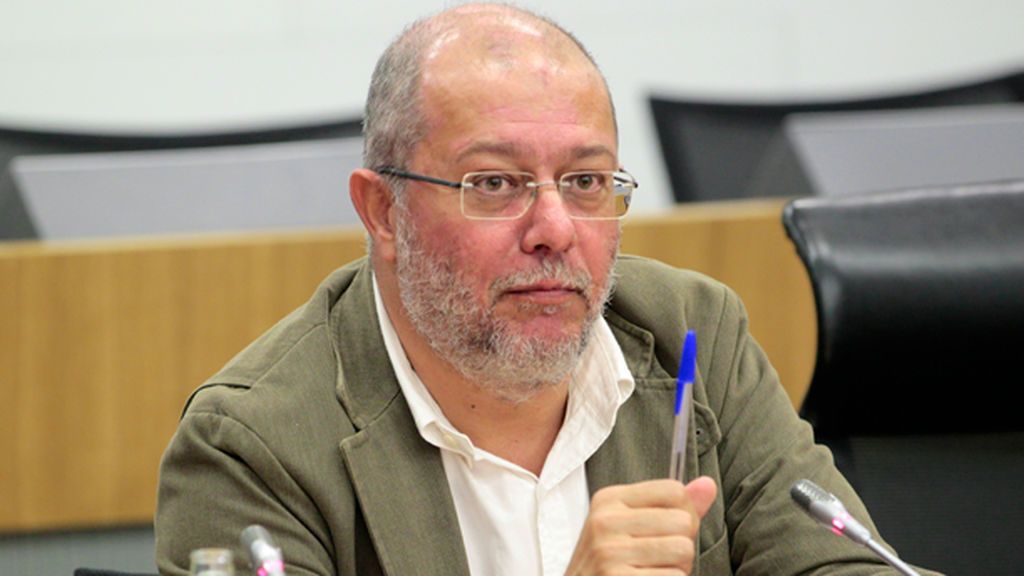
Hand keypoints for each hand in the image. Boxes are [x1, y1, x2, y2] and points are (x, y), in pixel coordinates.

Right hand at [565, 477, 717, 574]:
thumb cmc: (611, 563)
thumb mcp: (631, 526)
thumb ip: (673, 507)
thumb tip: (709, 484)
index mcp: (609, 500)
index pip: (674, 490)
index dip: (684, 512)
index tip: (668, 530)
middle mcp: (605, 522)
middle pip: (683, 521)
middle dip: (681, 545)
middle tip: (657, 560)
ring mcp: (610, 553)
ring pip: (683, 550)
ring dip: (677, 568)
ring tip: (653, 572)